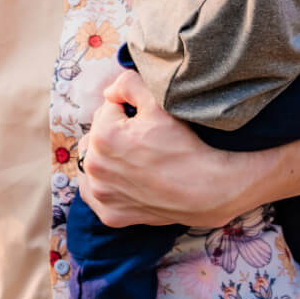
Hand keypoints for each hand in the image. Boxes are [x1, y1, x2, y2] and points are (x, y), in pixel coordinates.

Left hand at [80, 69, 259, 228]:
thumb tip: (109, 91)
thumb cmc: (184, 146)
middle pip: (96, 136)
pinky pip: (95, 195)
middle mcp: (95, 167)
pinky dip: (104, 186)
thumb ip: (128, 84)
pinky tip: (120, 180)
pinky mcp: (110, 215)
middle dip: (113, 132)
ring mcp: (101, 194)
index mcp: (102, 136)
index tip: (146, 121)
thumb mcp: (159, 103)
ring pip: (92, 164)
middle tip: (141, 139)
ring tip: (130, 157)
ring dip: (104, 157)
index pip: (107, 110)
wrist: (207, 190)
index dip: (128, 110)